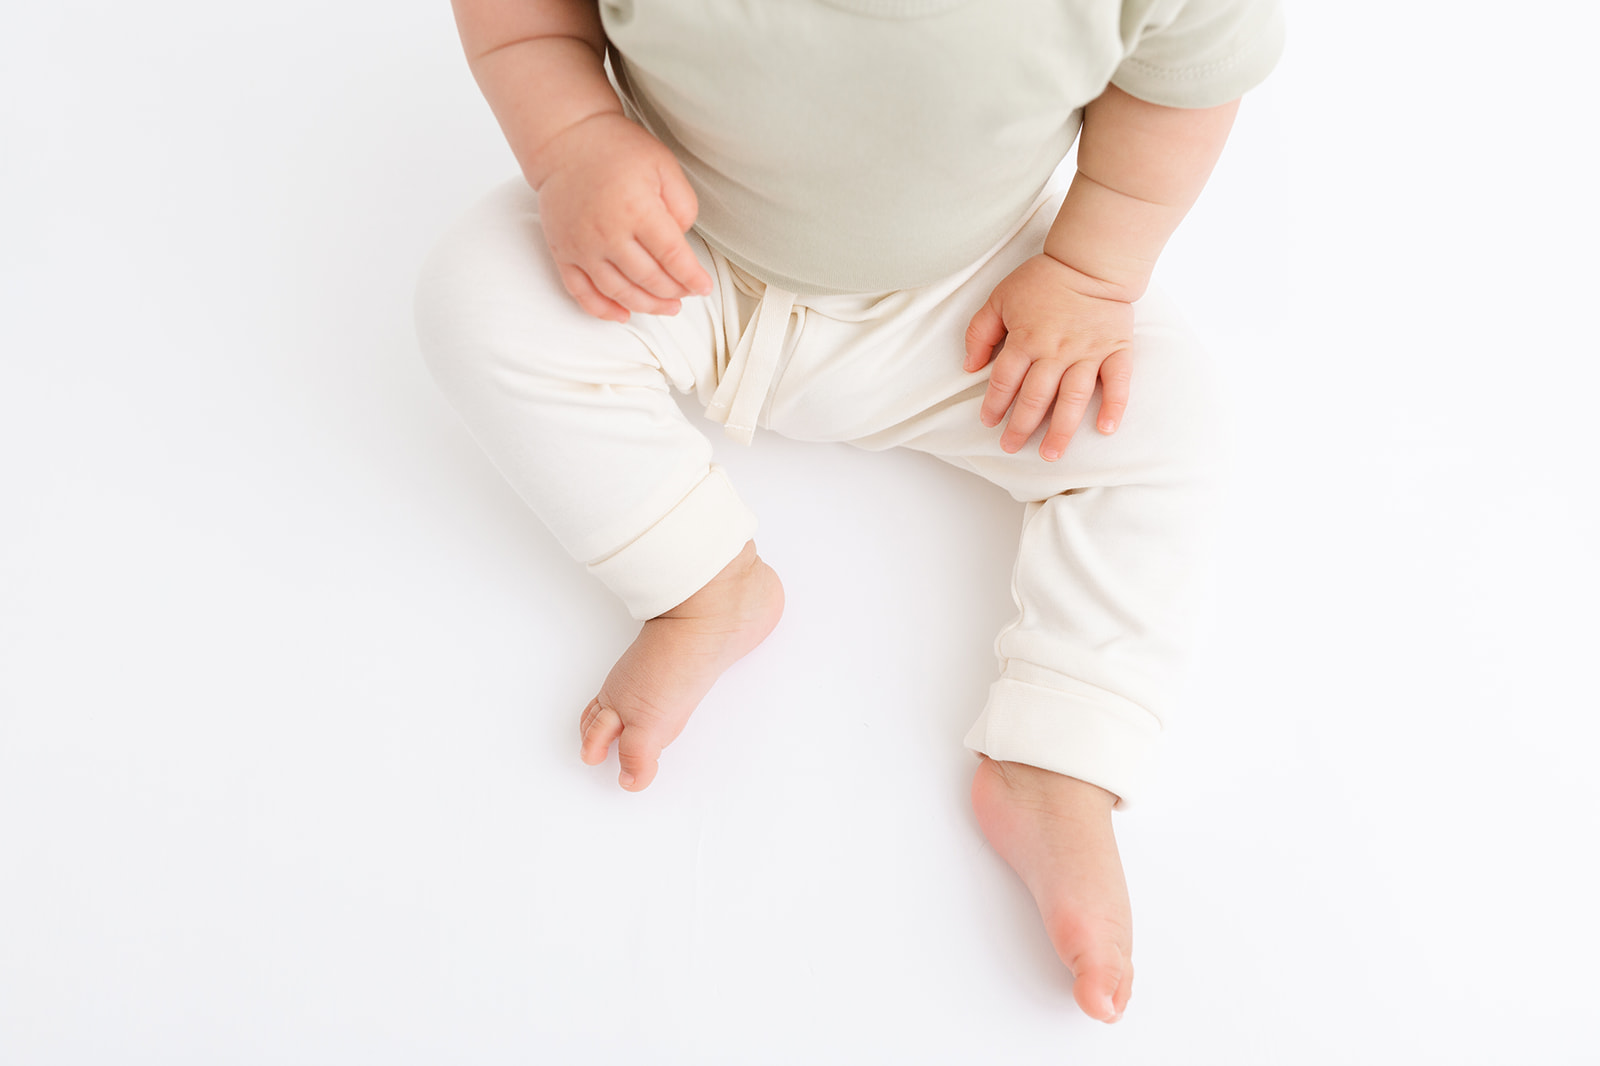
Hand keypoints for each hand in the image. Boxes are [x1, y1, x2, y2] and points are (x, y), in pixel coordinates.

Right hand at [533, 113, 713, 322]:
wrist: (566, 140)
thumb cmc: (619, 150)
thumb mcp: (665, 166)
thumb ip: (682, 207)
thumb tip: (681, 244)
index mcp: (637, 210)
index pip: (673, 258)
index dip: (692, 278)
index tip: (704, 287)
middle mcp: (607, 233)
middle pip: (649, 279)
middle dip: (673, 293)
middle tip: (687, 295)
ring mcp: (581, 246)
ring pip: (619, 292)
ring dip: (647, 306)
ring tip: (667, 307)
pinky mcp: (562, 251)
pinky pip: (581, 292)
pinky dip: (603, 310)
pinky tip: (623, 314)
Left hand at [964, 254, 1133, 460]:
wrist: (1090, 261)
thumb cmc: (1042, 280)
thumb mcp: (999, 298)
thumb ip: (979, 332)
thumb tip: (969, 367)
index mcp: (1025, 340)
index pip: (1004, 381)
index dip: (994, 405)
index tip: (989, 422)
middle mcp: (1055, 351)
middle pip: (1035, 398)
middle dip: (1021, 427)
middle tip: (1011, 447)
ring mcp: (1088, 352)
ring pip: (1072, 399)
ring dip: (1061, 430)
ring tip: (1050, 454)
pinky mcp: (1116, 349)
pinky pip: (1117, 382)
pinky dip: (1114, 406)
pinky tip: (1105, 429)